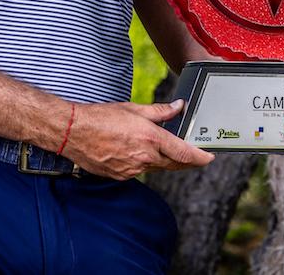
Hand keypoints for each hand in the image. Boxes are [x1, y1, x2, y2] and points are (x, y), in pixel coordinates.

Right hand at [62, 99, 214, 179]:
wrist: (73, 132)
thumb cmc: (101, 117)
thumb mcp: (134, 108)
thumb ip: (160, 111)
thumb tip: (179, 107)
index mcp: (150, 138)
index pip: (184, 153)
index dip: (200, 157)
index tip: (210, 157)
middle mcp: (144, 158)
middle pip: (174, 164)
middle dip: (187, 161)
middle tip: (196, 156)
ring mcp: (132, 170)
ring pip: (156, 168)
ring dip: (163, 160)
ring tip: (163, 148)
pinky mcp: (121, 176)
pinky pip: (140, 171)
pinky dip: (145, 163)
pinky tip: (139, 152)